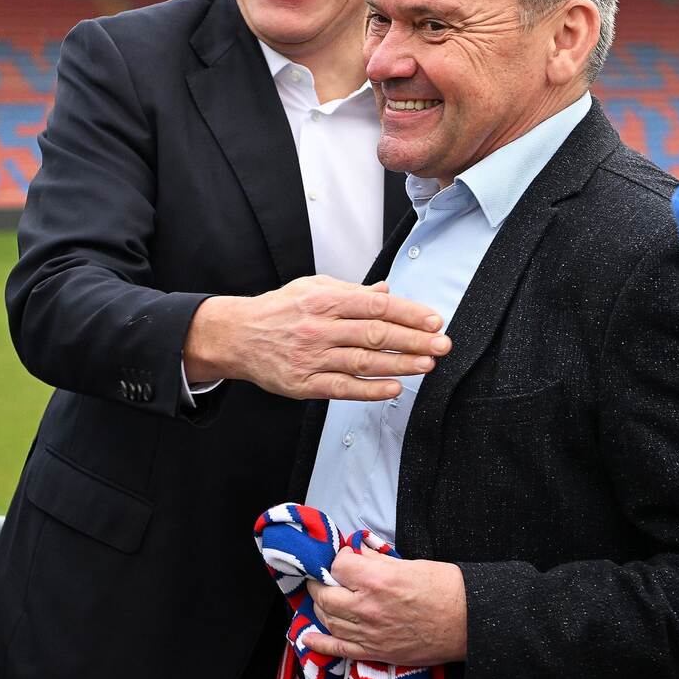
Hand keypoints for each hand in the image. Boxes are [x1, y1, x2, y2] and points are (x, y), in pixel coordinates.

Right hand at [183, 276, 450, 400]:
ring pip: (363, 362)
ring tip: (427, 365)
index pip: (376, 305)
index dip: (408, 312)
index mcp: (325, 300)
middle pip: (375, 334)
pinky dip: (370, 390)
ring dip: (399, 364)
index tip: (434, 320)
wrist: (237, 336)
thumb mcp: (313, 288)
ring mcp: (312, 357)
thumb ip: (352, 291)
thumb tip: (387, 291)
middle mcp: (320, 328)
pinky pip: (343, 388)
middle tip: (442, 344)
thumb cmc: (279, 310)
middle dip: (413, 340)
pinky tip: (393, 388)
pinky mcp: (304, 384)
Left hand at [302, 543, 467, 664]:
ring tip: (324, 597)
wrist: (468, 622)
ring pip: (329, 620)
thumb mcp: (410, 563)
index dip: (341, 559)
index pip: (339, 566)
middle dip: (321, 582)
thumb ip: (377, 559)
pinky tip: (307, 637)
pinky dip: (320, 642)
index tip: (348, 558)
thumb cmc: (445, 588)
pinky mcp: (376, 652)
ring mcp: (369, 633)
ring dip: (321, 606)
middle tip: (327, 576)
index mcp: (377, 580)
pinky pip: (339, 648)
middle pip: (326, 594)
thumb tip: (358, 552)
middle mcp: (367, 608)